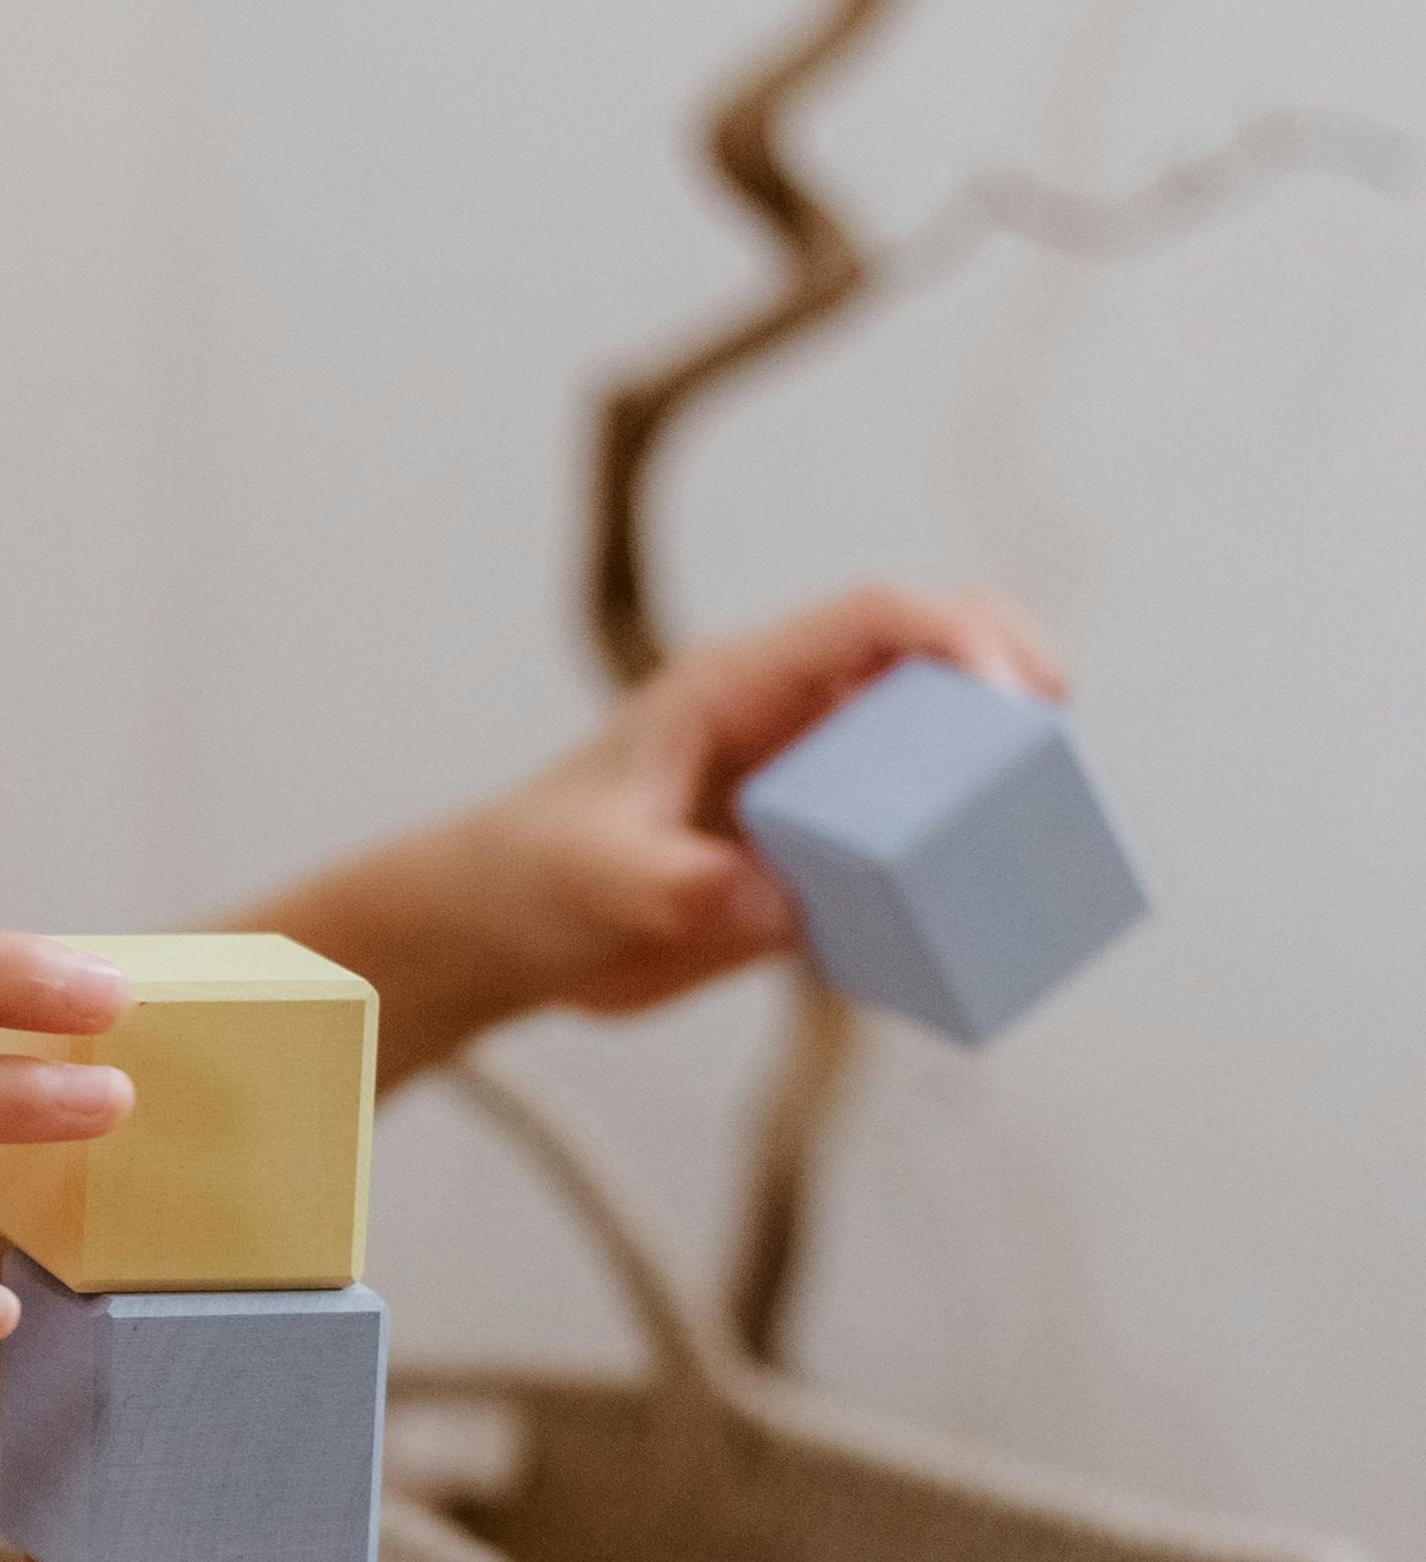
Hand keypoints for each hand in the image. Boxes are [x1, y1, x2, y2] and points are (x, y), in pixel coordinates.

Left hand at [250, 585, 1064, 1087]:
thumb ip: (682, 887)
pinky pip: (911, 854)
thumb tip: (784, 903)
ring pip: (935, 758)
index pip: (870, 621)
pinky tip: (998, 918)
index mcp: (737, 688)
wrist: (499, 940)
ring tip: (1061, 833)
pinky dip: (962, 872)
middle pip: (930, 666)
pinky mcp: (815, 867)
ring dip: (999, 780)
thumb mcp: (596, 882)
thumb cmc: (532, 880)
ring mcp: (809, 794)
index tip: (1011, 691)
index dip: (954, 634)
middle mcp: (790, 726)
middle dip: (1011, 681)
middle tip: (1063, 745)